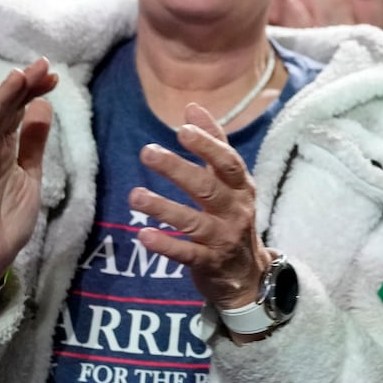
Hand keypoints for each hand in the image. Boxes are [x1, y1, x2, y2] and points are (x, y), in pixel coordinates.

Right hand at [0, 58, 57, 294]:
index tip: (53, 75)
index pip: (20, 115)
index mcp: (6, 152)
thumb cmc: (6, 220)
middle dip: (22, 89)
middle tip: (41, 65)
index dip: (34, 94)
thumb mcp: (30, 177)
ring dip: (1, 101)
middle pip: (5, 114)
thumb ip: (34, 145)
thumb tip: (43, 108)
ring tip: (16, 76)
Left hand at [129, 103, 273, 312]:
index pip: (227, 162)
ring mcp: (223, 238)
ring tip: (134, 196)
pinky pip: (187, 254)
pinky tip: (143, 235)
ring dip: (164, 208)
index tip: (182, 129)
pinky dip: (166, 245)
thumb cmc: (232, 218)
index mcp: (240, 187)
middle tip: (147, 152)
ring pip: (194, 222)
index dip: (207, 145)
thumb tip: (192, 108)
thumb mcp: (230, 182)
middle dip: (178, 169)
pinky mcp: (209, 264)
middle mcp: (235, 210)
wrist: (248, 274)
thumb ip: (213, 145)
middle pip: (208, 188)